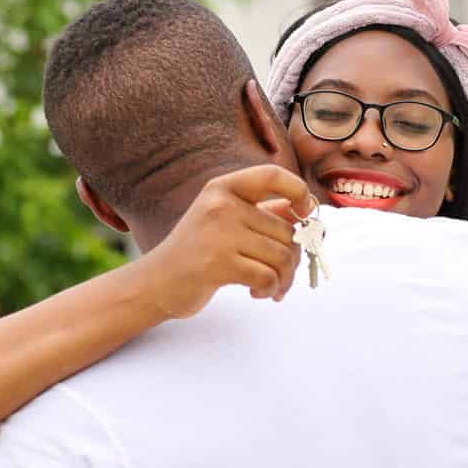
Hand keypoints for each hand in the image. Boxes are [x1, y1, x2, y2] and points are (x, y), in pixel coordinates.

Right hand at [134, 164, 310, 318]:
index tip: (305, 212)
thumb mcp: (226, 221)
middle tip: (283, 275)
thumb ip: (263, 212)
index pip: (272, 175)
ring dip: (284, 279)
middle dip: (293, 259)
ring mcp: (218, 233)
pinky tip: (257, 293)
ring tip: (271, 286)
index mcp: (223, 188)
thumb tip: (310, 208)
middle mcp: (220, 205)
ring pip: (282, 256)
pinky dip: (270, 289)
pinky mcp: (217, 264)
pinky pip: (267, 276)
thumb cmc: (198, 252)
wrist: (157, 282)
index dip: (298, 190)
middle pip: (286, 230)